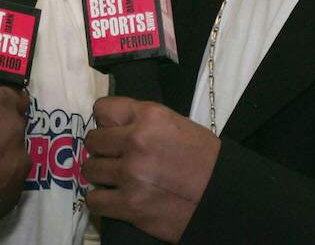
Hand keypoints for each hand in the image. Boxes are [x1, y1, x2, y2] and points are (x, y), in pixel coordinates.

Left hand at [82, 96, 219, 242]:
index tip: (110, 129)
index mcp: (150, 116)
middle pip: (93, 141)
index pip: (103, 109)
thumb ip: (141, 121)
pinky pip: (95, 200)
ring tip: (113, 177)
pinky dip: (100, 200)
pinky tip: (112, 198)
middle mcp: (136, 142)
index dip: (105, 120)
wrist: (224, 196)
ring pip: (90, 170)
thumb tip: (112, 126)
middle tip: (113, 156)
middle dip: (101, 149)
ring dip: (100, 174)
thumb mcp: (175, 125)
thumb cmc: (204, 159)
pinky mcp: (130, 206)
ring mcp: (131, 175)